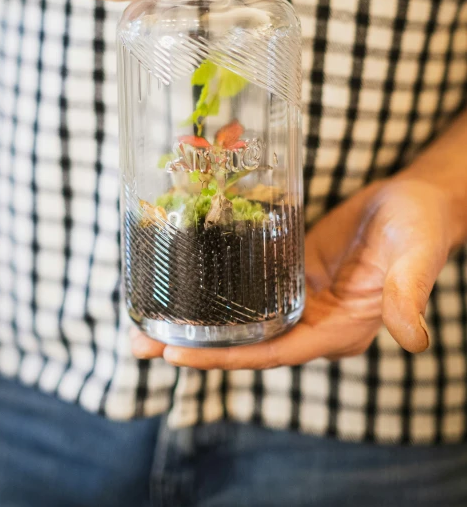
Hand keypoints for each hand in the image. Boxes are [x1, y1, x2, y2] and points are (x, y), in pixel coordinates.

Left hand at [131, 178, 456, 368]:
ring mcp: (299, 298)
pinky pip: (249, 287)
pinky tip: (184, 280)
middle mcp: (313, 322)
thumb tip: (414, 341)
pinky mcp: (290, 271)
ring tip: (143, 317)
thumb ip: (408, 295)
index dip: (226, 357)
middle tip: (138, 342)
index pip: (274, 353)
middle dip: (194, 345)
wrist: (415, 201)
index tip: (177, 353)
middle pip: (246, 342)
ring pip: (241, 317)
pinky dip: (215, 288)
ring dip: (196, 319)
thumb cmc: (421, 229)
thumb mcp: (415, 257)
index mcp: (339, 330)